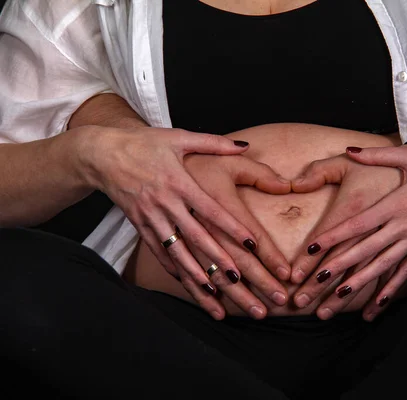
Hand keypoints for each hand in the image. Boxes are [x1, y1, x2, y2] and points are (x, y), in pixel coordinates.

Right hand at [82, 126, 289, 319]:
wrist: (102, 153)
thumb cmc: (144, 143)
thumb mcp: (179, 137)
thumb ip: (214, 143)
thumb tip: (245, 146)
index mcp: (179, 182)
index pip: (210, 210)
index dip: (231, 227)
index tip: (252, 243)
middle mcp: (165, 203)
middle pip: (195, 237)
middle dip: (217, 259)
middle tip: (238, 278)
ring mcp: (150, 217)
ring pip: (176, 251)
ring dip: (195, 274)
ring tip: (214, 293)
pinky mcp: (139, 226)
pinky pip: (158, 252)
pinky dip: (173, 269)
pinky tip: (188, 284)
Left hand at [291, 145, 406, 320]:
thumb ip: (378, 154)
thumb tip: (350, 149)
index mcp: (396, 204)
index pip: (358, 224)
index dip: (335, 237)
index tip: (313, 249)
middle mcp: (403, 227)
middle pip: (366, 250)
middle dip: (340, 267)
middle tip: (317, 282)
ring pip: (383, 267)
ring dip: (361, 284)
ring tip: (339, 298)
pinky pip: (405, 273)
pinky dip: (390, 290)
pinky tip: (376, 306)